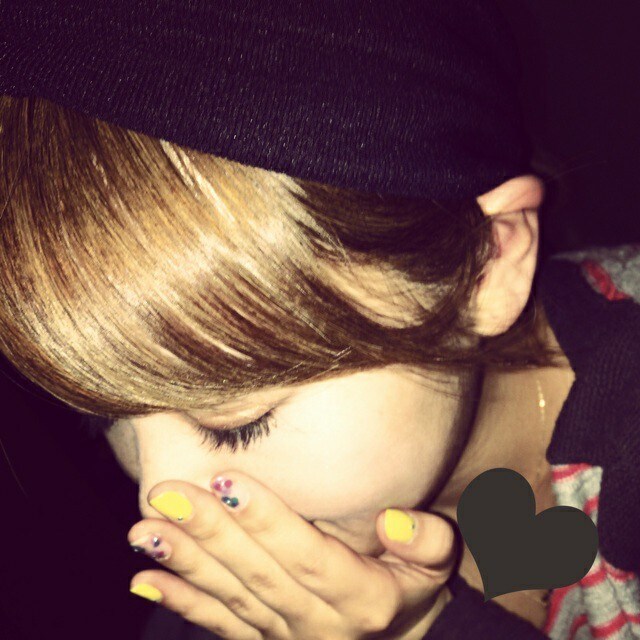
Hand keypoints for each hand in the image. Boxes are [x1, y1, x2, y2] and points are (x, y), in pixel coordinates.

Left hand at [127, 471, 458, 639]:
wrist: (396, 639)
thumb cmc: (413, 584)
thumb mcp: (437, 562)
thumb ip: (426, 540)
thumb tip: (392, 517)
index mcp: (363, 599)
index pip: (309, 557)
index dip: (268, 520)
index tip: (227, 479)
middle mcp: (319, 625)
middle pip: (258, 576)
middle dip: (210, 533)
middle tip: (166, 495)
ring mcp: (286, 638)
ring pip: (231, 599)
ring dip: (185, 564)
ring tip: (143, 530)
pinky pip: (221, 625)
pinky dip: (181, 603)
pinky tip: (146, 580)